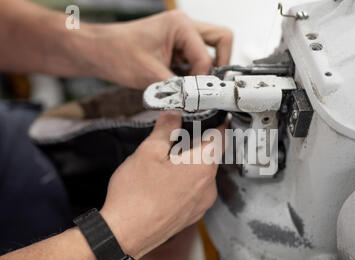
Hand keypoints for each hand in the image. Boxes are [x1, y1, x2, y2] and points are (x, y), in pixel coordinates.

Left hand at [85, 10, 232, 88]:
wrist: (96, 52)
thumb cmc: (116, 53)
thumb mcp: (150, 76)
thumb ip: (178, 90)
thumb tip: (196, 103)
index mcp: (180, 26)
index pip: (207, 56)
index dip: (203, 79)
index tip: (197, 96)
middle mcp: (184, 27)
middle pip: (222, 41)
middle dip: (220, 65)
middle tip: (211, 85)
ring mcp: (181, 37)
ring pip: (212, 50)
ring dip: (206, 70)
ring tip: (194, 87)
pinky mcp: (176, 48)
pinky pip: (197, 60)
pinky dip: (195, 74)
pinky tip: (183, 84)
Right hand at [100, 111, 225, 258]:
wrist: (123, 235)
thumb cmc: (135, 197)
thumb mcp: (147, 152)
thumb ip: (165, 129)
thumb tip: (173, 116)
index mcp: (203, 167)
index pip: (221, 137)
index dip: (216, 123)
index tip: (212, 117)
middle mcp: (208, 187)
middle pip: (210, 156)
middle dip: (195, 144)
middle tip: (174, 139)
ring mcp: (201, 205)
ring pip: (201, 175)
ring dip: (189, 165)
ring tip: (163, 164)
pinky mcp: (191, 216)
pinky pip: (194, 192)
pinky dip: (184, 183)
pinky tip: (163, 183)